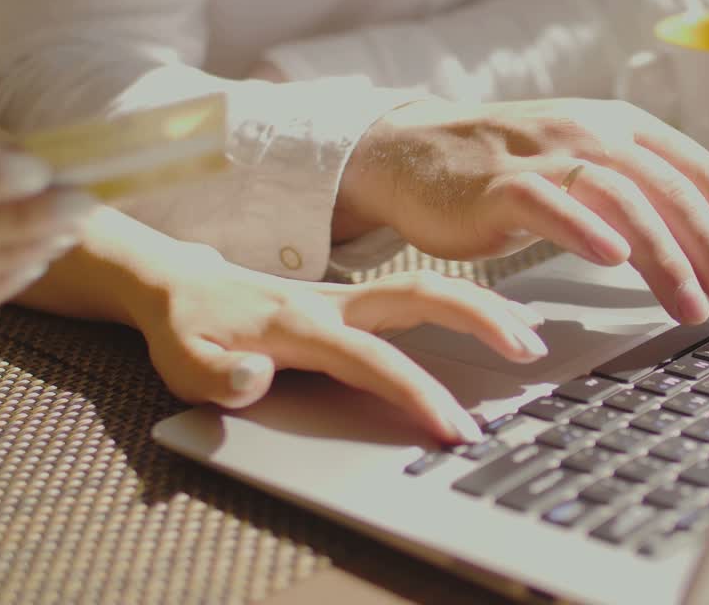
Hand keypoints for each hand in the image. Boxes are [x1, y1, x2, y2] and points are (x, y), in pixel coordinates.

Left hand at [123, 246, 547, 442]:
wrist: (177, 281)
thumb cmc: (185, 329)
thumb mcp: (182, 361)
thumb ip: (218, 378)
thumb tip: (257, 380)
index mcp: (301, 325)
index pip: (373, 361)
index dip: (416, 394)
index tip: (452, 428)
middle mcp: (335, 303)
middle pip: (421, 297)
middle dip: (477, 321)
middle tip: (526, 354)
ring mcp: (348, 297)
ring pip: (428, 289)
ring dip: (483, 307)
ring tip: (531, 334)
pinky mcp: (354, 300)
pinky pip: (419, 294)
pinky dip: (464, 302)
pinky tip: (496, 317)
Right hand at [338, 98, 708, 328]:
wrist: (416, 153)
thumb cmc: (511, 176)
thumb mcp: (590, 175)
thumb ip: (645, 200)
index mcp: (628, 129)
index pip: (707, 177)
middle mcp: (597, 133)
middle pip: (678, 194)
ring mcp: (548, 155)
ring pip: (626, 200)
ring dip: (667, 259)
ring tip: (694, 308)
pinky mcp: (500, 183)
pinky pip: (551, 203)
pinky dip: (585, 228)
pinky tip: (612, 260)